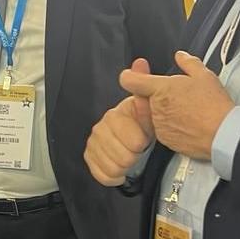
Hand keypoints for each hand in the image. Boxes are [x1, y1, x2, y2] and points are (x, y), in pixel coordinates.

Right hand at [84, 59, 155, 185]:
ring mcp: (93, 144)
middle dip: (134, 156)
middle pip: (123, 157)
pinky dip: (114, 176)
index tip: (145, 139)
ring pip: (114, 167)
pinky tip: (121, 169)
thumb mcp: (149, 106)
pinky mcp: (89, 158)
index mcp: (114, 115)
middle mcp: (100, 128)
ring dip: (126, 166)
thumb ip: (145, 87)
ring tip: (130, 158)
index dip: (142, 143)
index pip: (134, 141)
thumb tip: (140, 62)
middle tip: (138, 150)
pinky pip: (102, 175)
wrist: (134, 138)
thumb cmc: (142, 123)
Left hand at [118, 51, 234, 159]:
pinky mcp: (165, 140)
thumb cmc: (214, 105)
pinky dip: (171, 126)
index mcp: (161, 89)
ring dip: (164, 111)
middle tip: (178, 96)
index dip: (130, 76)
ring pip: (154, 114)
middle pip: (146, 98)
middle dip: (158, 96)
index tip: (136, 77)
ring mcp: (159, 125)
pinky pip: (162, 129)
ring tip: (187, 111)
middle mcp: (155, 108)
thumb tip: (180, 56)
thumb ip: (188, 63)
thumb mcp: (204, 76)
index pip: (130, 80)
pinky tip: (188, 124)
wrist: (223, 134)